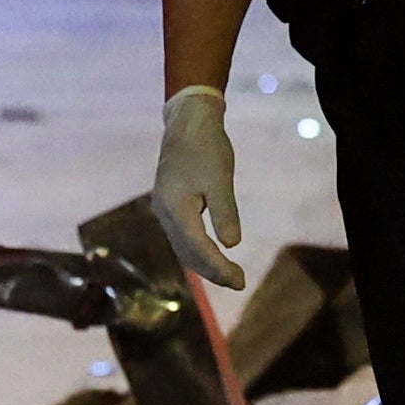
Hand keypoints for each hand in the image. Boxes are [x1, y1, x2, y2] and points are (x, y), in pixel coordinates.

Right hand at [152, 84, 243, 290]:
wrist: (187, 122)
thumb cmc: (207, 147)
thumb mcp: (221, 179)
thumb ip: (225, 212)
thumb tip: (231, 244)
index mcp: (176, 207)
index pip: (198, 248)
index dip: (219, 268)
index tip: (240, 281)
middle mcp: (164, 212)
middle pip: (187, 253)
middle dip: (212, 271)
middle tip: (239, 282)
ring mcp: (164, 209)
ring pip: (182, 247)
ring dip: (204, 263)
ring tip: (229, 274)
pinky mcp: (168, 204)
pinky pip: (181, 236)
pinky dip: (197, 250)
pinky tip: (212, 254)